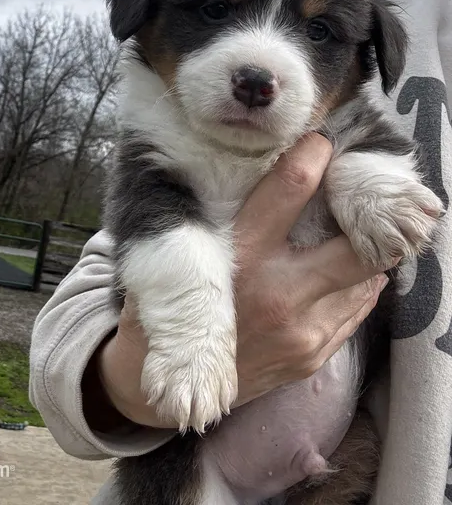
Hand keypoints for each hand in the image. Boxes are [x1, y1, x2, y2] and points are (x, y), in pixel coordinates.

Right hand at [89, 134, 391, 429]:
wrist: (162, 384)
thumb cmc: (171, 302)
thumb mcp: (181, 249)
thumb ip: (215, 211)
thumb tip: (263, 164)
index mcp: (239, 253)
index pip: (291, 186)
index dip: (314, 155)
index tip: (321, 143)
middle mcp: (277, 290)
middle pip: (355, 244)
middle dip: (365, 217)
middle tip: (359, 196)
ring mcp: (301, 329)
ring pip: (366, 278)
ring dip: (363, 251)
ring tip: (351, 232)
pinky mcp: (312, 355)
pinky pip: (357, 309)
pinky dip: (356, 284)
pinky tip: (338, 272)